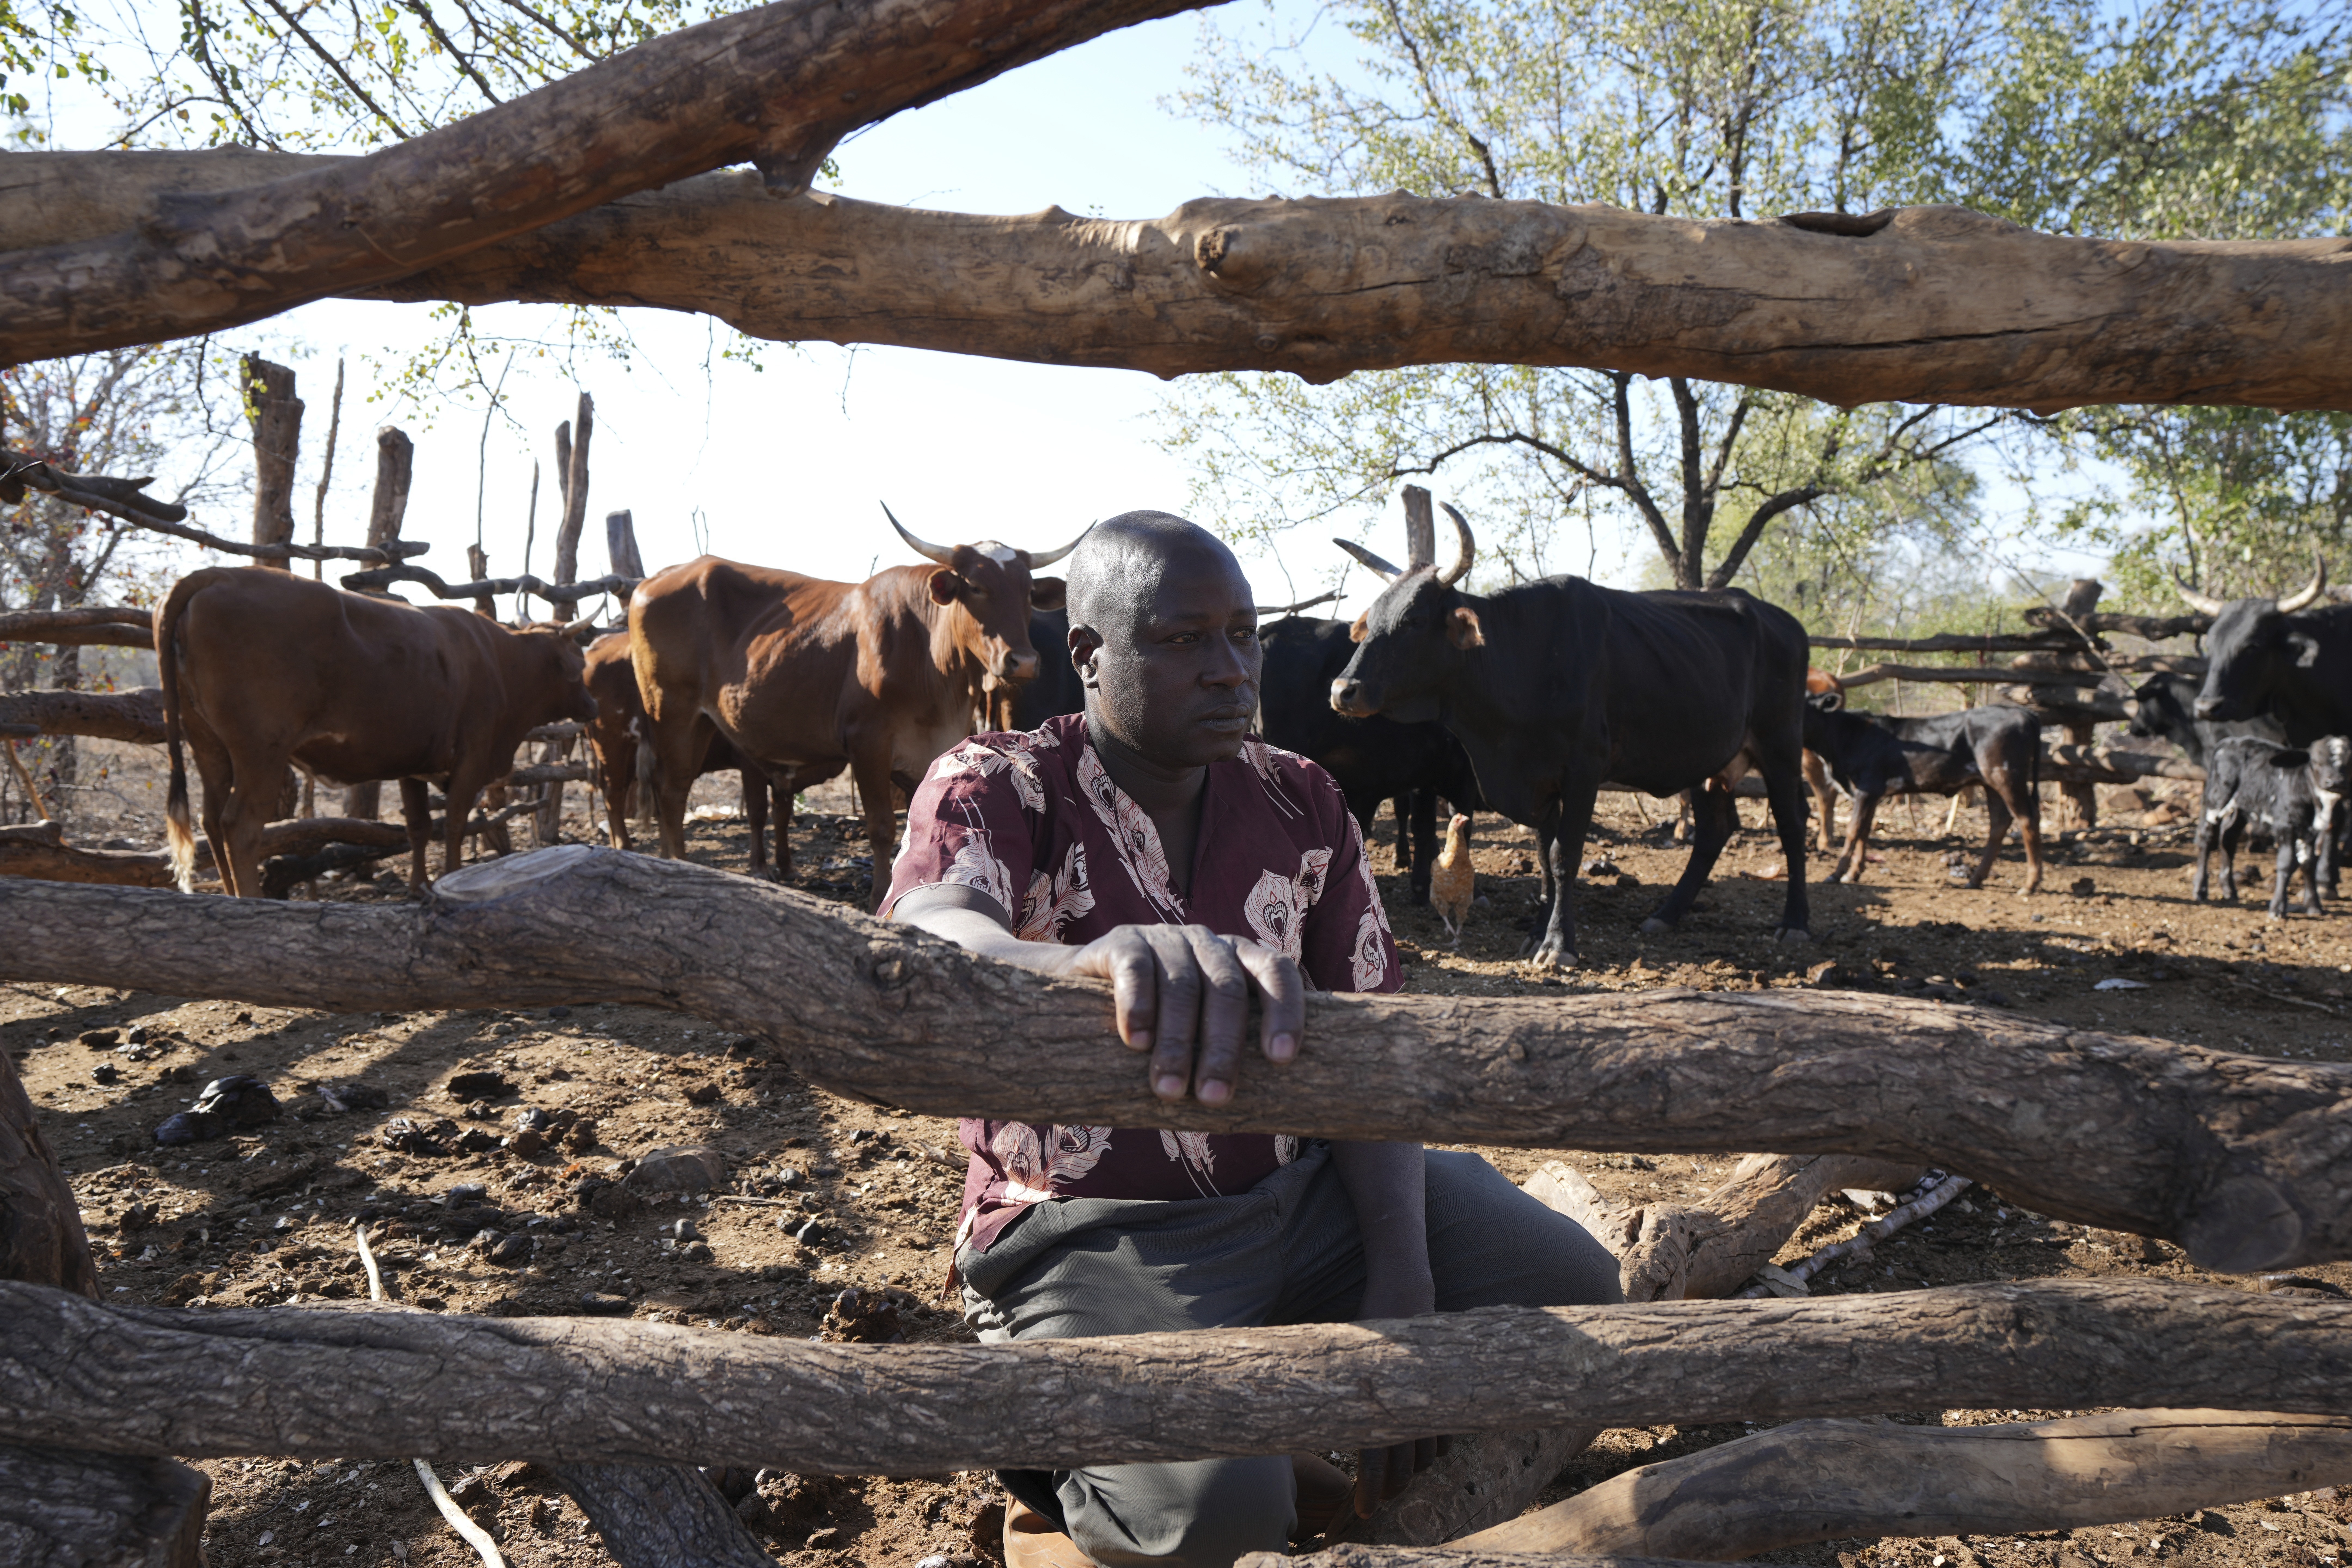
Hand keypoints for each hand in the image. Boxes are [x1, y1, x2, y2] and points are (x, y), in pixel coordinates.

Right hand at [1056, 923, 1303, 1105]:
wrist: (1086, 989)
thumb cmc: (1161, 1022)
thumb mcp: (1202, 1027)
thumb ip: (1228, 1047)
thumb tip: (1271, 1108)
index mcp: (1239, 960)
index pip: (1277, 971)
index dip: (1285, 1011)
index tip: (1281, 1059)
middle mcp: (1207, 943)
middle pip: (1227, 989)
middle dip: (1222, 1047)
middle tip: (1213, 1098)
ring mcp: (1165, 939)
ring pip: (1182, 986)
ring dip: (1177, 1042)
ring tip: (1170, 1089)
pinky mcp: (1123, 940)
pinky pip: (1136, 969)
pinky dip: (1138, 1006)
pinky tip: (1137, 1042)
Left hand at [1352, 1265, 1439, 1516]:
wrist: (1402, 1295)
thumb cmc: (1364, 1329)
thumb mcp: (1343, 1360)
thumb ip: (1338, 1396)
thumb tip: (1307, 1421)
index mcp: (1377, 1406)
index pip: (1375, 1463)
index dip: (1369, 1492)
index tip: (1363, 1512)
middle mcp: (1407, 1411)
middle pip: (1403, 1470)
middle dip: (1390, 1489)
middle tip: (1378, 1499)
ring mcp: (1430, 1406)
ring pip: (1426, 1459)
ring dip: (1412, 1471)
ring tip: (1396, 1477)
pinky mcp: (1445, 1399)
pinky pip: (1445, 1440)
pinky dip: (1434, 1450)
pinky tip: (1422, 1450)